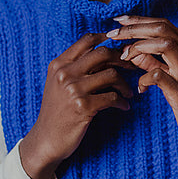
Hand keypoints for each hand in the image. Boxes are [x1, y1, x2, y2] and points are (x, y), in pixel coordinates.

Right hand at [19, 33, 132, 178]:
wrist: (46, 139)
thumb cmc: (57, 111)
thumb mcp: (58, 83)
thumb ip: (75, 67)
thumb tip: (105, 53)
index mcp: (59, 64)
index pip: (87, 40)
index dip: (108, 39)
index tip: (120, 46)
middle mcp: (65, 73)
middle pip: (102, 53)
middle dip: (122, 59)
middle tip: (131, 68)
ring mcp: (73, 89)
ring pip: (111, 74)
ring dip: (125, 84)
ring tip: (128, 92)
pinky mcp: (83, 106)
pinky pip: (112, 97)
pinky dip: (122, 102)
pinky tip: (123, 106)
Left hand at [106, 15, 177, 178]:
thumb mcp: (169, 76)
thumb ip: (152, 61)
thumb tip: (130, 49)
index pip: (164, 24)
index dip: (139, 20)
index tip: (118, 21)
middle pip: (162, 29)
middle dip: (134, 29)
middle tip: (112, 34)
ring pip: (165, 44)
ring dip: (138, 47)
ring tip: (123, 56)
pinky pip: (159, 76)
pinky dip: (143, 78)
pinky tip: (140, 88)